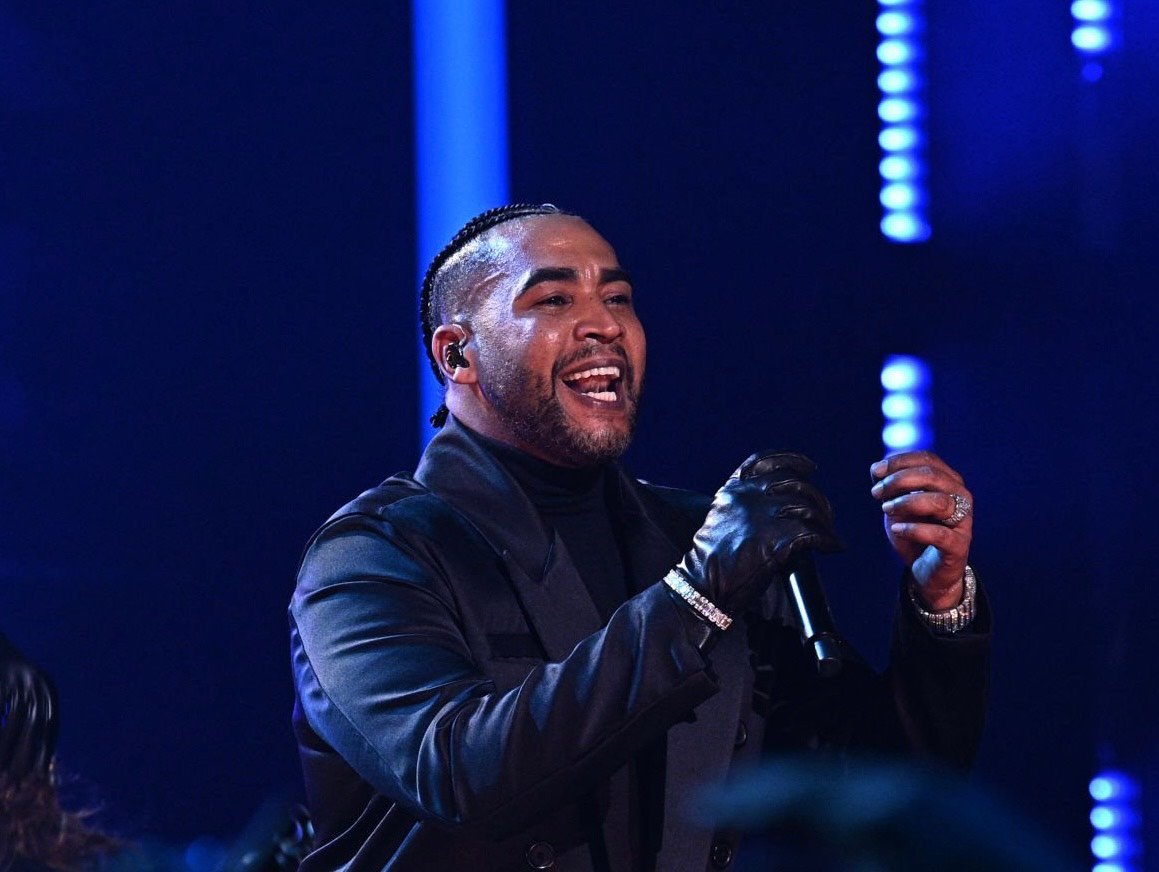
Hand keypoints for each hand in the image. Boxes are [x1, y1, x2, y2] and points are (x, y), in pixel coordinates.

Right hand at [0, 633, 58, 780]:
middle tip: (23, 778)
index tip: (43, 772)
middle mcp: (38, 683)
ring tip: (3, 771)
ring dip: (8, 748)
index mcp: (48, 688)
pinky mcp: (3, 682)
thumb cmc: (9, 675)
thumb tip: (41, 749)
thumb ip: (34, 713)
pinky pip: (1, 711)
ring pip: (15, 722)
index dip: (47, 749)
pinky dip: (0, 732)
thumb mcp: (28, 690)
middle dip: (29, 754)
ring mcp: (19, 681)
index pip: (52, 725)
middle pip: (36, 726)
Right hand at [675, 450, 841, 618]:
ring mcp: (759, 517)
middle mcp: (746, 498)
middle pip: (794, 483)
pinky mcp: (772, 540)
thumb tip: (781, 510)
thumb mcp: (722, 521)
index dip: (793, 460)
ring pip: (806, 508)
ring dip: (825, 521)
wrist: (702, 585)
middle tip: (826, 514)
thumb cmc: (712, 562)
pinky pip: (811, 534)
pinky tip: (833, 546)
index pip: (765, 462)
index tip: (810, 467)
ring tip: (830, 534)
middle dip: (817, 498)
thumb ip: (745, 508)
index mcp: (732, 491)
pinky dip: (827, 539)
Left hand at [870, 450, 972, 609]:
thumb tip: (877, 469)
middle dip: (898, 480)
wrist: (927, 570)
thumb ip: (891, 486)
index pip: (927, 459)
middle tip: (876, 493)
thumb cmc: (915, 532)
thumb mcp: (899, 505)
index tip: (876, 473)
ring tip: (886, 509)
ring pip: (938, 501)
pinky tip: (897, 529)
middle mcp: (960, 496)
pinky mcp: (958, 546)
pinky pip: (939, 534)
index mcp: (948, 481)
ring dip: (906, 502)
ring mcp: (962, 521)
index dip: (899, 462)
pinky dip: (914, 529)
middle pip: (932, 475)